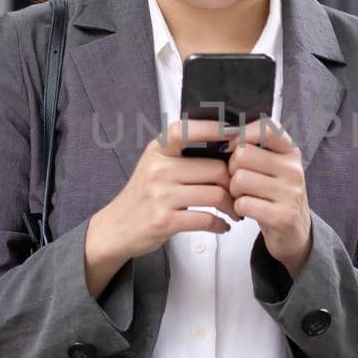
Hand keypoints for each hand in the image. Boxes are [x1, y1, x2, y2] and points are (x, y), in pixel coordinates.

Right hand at [92, 118, 240, 262]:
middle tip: (240, 192)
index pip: (187, 130)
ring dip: (231, 205)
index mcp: (157, 150)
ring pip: (215, 194)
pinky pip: (206, 220)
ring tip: (233, 210)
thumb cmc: (144, 195)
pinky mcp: (164, 221)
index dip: (215, 129)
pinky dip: (220, 224)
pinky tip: (222, 225)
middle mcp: (158, 169)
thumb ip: (183, 154)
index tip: (238, 135)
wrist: (117, 227)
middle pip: (215, 169)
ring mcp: (160, 196)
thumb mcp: (155, 165)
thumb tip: (228, 145)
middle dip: (234, 183)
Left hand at [226, 117, 312, 277]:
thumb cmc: (274, 196)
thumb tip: (222, 135)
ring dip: (233, 190)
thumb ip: (255, 149)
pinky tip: (247, 210)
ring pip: (240, 179)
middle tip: (237, 180)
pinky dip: (238, 207)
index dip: (243, 134)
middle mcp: (294, 170)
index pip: (267, 128)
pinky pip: (244, 203)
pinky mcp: (283, 216)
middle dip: (231, 169)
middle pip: (244, 154)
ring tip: (242, 196)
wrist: (294, 233)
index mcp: (291, 152)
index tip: (233, 146)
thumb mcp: (273, 168)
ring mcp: (291, 193)